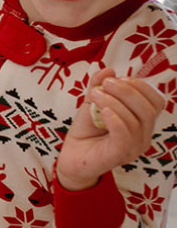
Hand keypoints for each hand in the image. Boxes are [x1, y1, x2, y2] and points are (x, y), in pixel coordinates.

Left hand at [56, 68, 164, 190]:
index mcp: (142, 122)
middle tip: (106, 84)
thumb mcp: (93, 102)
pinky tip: (102, 111)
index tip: (119, 78)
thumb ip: (99, 85)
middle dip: (128, 91)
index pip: (156, 101)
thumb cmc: (86, 131)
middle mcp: (143, 136)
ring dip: (114, 102)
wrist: (71, 157)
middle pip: (149, 109)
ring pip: (135, 120)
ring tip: (94, 95)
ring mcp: (133, 148)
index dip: (142, 86)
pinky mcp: (118, 155)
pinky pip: (125, 136)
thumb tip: (108, 69)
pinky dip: (115, 119)